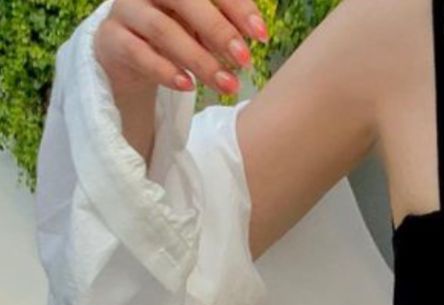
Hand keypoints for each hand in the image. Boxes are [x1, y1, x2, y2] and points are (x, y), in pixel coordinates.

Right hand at [93, 0, 268, 96]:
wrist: (125, 52)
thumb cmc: (173, 32)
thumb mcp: (199, 25)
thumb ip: (223, 24)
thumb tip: (256, 35)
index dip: (237, 7)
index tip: (261, 35)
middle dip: (219, 31)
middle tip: (245, 61)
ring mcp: (125, 10)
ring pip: (162, 30)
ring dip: (199, 60)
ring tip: (226, 85)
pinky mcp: (111, 39)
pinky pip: (138, 53)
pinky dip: (165, 71)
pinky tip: (188, 86)